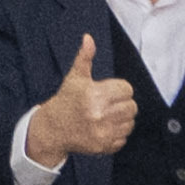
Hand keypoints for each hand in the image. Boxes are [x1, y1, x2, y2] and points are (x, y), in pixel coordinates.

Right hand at [24, 32, 134, 163]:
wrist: (53, 128)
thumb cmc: (66, 101)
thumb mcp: (75, 77)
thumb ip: (85, 57)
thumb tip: (88, 38)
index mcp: (94, 95)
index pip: (127, 90)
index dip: (119, 89)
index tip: (108, 91)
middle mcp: (99, 114)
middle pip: (132, 107)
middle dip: (122, 104)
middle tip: (108, 104)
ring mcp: (102, 132)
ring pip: (130, 123)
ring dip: (122, 119)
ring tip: (107, 115)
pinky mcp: (103, 146)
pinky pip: (123, 139)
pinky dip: (117, 134)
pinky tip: (104, 128)